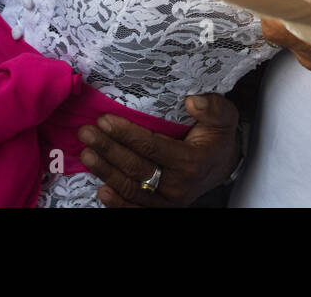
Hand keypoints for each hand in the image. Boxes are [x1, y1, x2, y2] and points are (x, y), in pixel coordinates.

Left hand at [78, 94, 240, 207]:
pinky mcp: (161, 208)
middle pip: (136, 168)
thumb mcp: (224, 117)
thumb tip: (193, 101)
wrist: (222, 165)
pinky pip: (136, 209)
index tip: (104, 120)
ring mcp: (168, 201)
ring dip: (105, 172)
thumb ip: (214, 108)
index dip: (126, 134)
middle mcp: (178, 185)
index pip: (151, 147)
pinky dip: (117, 203)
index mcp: (191, 161)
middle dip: (108, 149)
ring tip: (86, 154)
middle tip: (86, 133)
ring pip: (131, 189)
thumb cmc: (217, 137)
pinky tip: (101, 190)